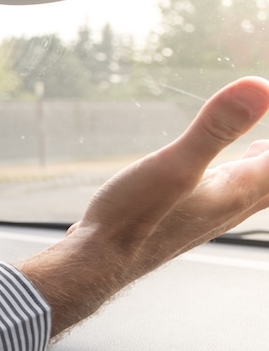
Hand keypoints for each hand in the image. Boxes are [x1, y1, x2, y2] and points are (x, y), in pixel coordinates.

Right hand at [20, 77, 268, 335]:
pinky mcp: (185, 222)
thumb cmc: (133, 219)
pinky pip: (226, 200)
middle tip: (262, 145)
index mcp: (237, 191)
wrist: (97, 262)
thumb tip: (260, 87)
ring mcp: (207, 218)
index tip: (268, 104)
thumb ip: (217, 128)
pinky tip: (213, 176)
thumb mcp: (174, 165)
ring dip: (261, 172)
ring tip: (260, 152)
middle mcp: (230, 207)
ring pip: (252, 194)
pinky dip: (235, 180)